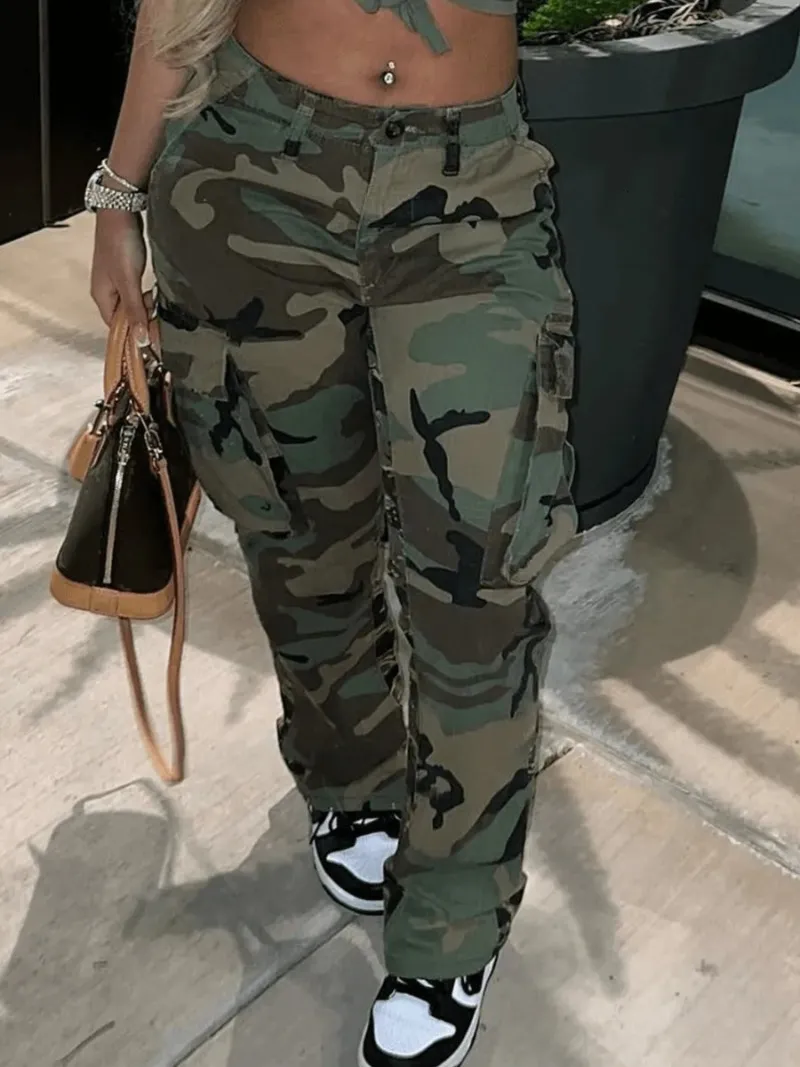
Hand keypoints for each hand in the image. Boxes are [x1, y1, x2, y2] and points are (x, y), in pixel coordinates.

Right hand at [90, 210, 148, 343]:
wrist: (120, 212)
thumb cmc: (120, 245)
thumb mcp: (129, 281)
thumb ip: (135, 309)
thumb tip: (140, 339)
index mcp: (101, 296)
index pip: (115, 327)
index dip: (132, 336)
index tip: (153, 342)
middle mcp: (105, 291)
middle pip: (123, 317)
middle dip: (141, 322)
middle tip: (160, 324)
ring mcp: (114, 281)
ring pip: (131, 305)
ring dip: (145, 309)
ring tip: (159, 309)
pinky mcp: (124, 271)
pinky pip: (135, 293)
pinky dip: (145, 298)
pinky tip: (156, 296)